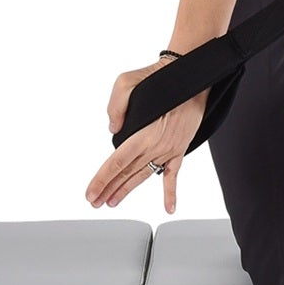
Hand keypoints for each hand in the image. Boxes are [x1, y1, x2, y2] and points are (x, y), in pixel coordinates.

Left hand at [87, 58, 208, 214]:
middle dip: (109, 189)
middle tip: (95, 202)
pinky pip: (173, 174)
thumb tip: (112, 129)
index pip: (116, 162)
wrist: (192, 77)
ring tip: (113, 202)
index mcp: (143, 133)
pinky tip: (168, 206)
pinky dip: (171, 192)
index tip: (91, 193)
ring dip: (127, 190)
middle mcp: (156, 146)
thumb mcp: (127, 82)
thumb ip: (116, 106)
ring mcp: (168, 149)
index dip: (102, 180)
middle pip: (127, 173)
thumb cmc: (161, 78)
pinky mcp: (179, 148)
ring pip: (144, 175)